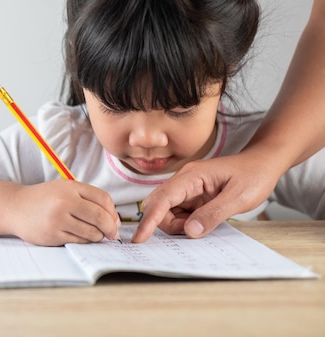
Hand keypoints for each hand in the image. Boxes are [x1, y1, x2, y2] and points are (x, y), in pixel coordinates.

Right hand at [9, 179, 120, 245]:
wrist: (16, 207)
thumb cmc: (44, 199)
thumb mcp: (64, 189)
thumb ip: (88, 199)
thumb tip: (115, 220)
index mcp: (70, 187)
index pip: (103, 199)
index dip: (113, 212)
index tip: (114, 220)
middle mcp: (64, 202)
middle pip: (100, 217)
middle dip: (111, 228)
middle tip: (112, 233)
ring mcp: (58, 219)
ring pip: (91, 232)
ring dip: (98, 236)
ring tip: (94, 234)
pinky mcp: (53, 235)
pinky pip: (79, 241)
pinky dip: (84, 241)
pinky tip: (79, 236)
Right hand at [131, 151, 281, 242]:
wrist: (263, 164)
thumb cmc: (254, 175)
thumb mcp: (239, 198)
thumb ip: (213, 214)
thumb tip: (190, 231)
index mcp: (191, 177)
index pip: (162, 199)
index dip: (149, 220)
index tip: (139, 238)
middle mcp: (183, 181)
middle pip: (158, 206)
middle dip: (166, 224)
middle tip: (193, 231)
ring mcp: (187, 189)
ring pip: (167, 212)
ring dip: (178, 225)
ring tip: (204, 225)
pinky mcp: (192, 196)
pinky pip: (179, 213)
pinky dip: (185, 223)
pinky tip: (202, 222)